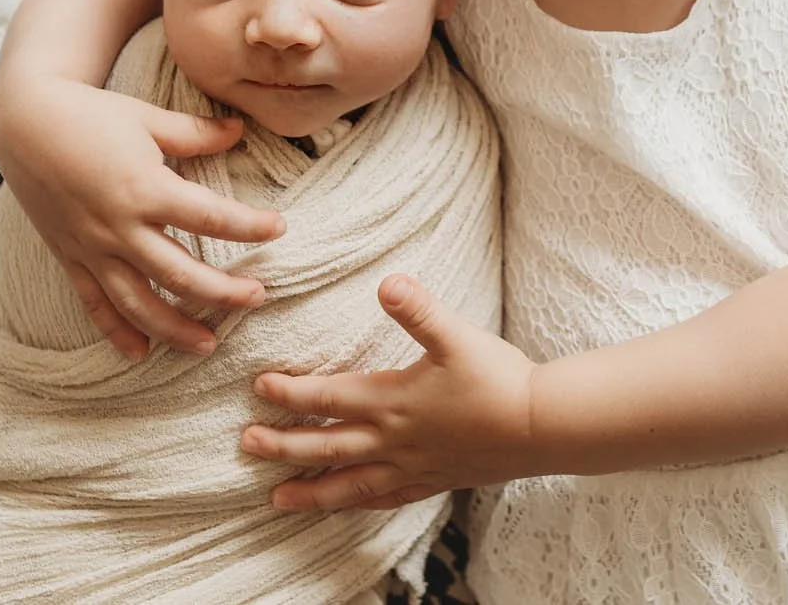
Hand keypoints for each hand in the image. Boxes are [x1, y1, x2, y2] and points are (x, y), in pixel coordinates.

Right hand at [0, 75, 284, 357]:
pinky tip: (140, 353)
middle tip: (257, 297)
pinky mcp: (70, 256)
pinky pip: (94, 303)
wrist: (25, 122)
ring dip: (174, 328)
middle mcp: (119, 226)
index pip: (210, 216)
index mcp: (144, 187)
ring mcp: (92, 247)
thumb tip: (241, 130)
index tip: (280, 228)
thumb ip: (196, 133)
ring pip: (137, 301)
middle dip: (222, 292)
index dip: (250, 226)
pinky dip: (116, 331)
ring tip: (208, 345)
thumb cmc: (91, 114)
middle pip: (179, 273)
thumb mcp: (148, 118)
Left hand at [239, 274, 538, 509]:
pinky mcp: (433, 480)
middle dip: (284, 445)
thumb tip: (386, 282)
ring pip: (350, 483)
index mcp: (394, 400)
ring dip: (311, 490)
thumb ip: (418, 310)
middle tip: (247, 444)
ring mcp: (413, 466)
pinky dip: (358, 503)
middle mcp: (395, 439)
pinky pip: (385, 499)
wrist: (540, 426)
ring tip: (278, 499)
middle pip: (327, 446)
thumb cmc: (498, 378)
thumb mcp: (457, 335)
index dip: (292, 392)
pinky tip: (347, 506)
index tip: (259, 386)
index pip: (330, 396)